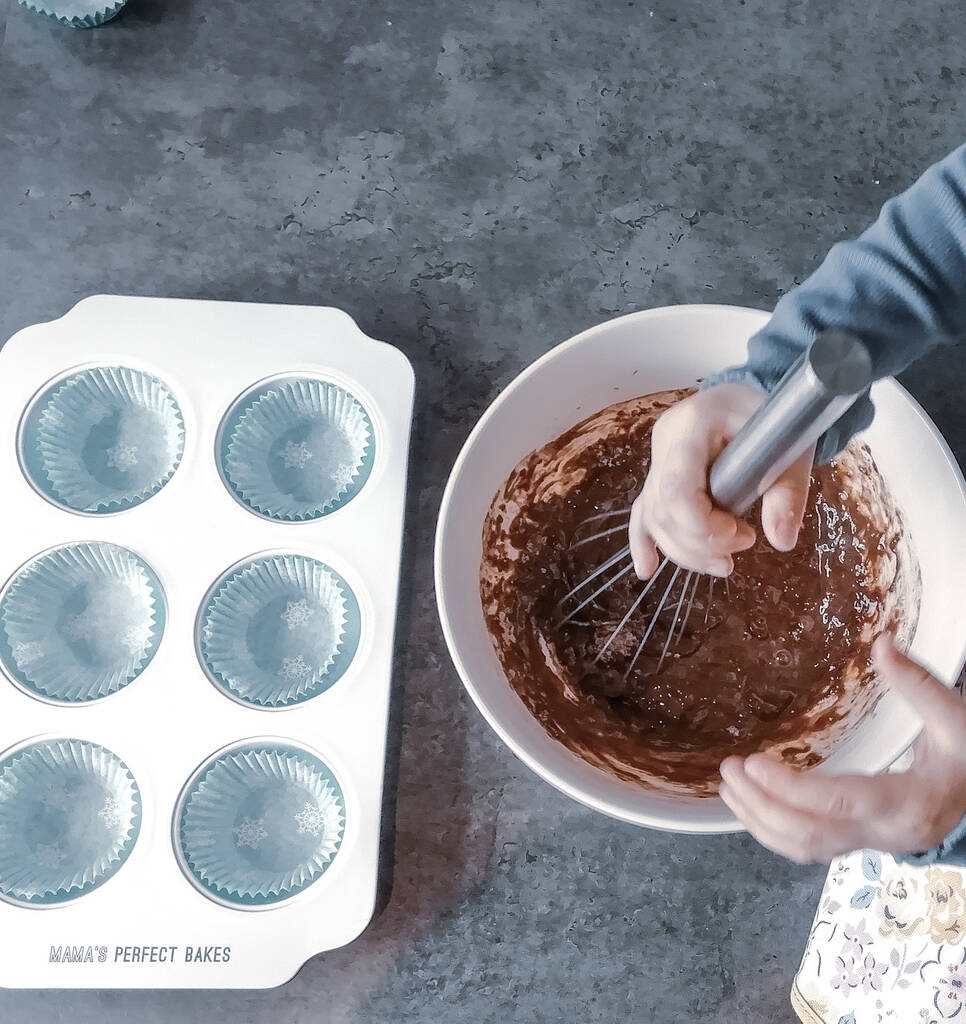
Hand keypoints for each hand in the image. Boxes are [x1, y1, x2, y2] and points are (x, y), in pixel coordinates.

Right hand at [629, 383, 814, 577]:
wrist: (755, 402)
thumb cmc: (772, 418)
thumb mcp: (789, 448)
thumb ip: (787, 493)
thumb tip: (781, 540)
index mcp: (693, 425)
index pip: (676, 489)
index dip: (702, 525)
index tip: (743, 534)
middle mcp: (666, 441)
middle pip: (663, 509)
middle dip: (700, 542)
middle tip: (744, 544)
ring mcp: (658, 459)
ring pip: (654, 518)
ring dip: (686, 551)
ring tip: (724, 564)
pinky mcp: (658, 476)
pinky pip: (644, 512)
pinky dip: (644, 542)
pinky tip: (646, 568)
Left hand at [718, 636, 965, 863]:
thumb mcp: (955, 719)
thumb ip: (918, 684)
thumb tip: (882, 643)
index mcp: (909, 802)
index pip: (840, 801)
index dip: (792, 787)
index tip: (753, 763)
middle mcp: (885, 832)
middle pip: (812, 833)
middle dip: (762, 805)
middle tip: (729, 770)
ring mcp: (870, 843)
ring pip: (804, 848)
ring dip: (759, 820)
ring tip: (727, 785)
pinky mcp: (857, 842)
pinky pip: (808, 846)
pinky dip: (772, 830)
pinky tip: (749, 805)